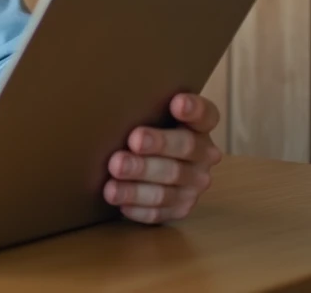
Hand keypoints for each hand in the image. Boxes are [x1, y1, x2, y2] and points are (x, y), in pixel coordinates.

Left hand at [104, 92, 221, 223]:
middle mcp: (203, 155)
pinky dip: (138, 207)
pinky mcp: (179, 208)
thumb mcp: (145, 116)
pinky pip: (159, 211)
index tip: (177, 103)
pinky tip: (119, 203)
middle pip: (185, 148)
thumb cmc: (142, 131)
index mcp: (198, 127)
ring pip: (168, 185)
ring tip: (112, 184)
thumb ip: (140, 109)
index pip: (205, 115)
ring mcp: (193, 185)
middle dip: (159, 144)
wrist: (145, 167)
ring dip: (138, 186)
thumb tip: (105, 99)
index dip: (194, 109)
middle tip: (134, 141)